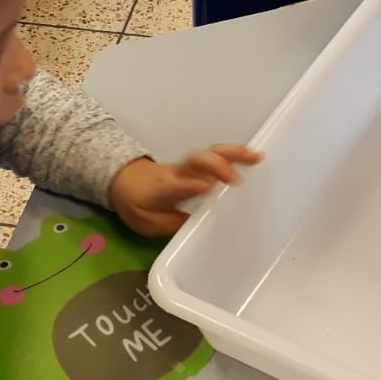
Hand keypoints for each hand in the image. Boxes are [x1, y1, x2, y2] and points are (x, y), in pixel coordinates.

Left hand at [107, 145, 261, 236]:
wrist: (125, 181)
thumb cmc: (137, 203)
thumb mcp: (145, 222)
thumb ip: (169, 223)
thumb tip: (195, 226)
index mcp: (161, 190)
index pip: (174, 187)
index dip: (189, 186)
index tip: (207, 188)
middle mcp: (176, 173)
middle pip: (196, 162)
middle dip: (217, 166)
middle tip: (237, 179)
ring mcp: (187, 166)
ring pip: (209, 154)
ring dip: (233, 154)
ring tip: (255, 157)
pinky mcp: (196, 163)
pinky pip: (216, 155)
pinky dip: (235, 153)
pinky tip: (253, 155)